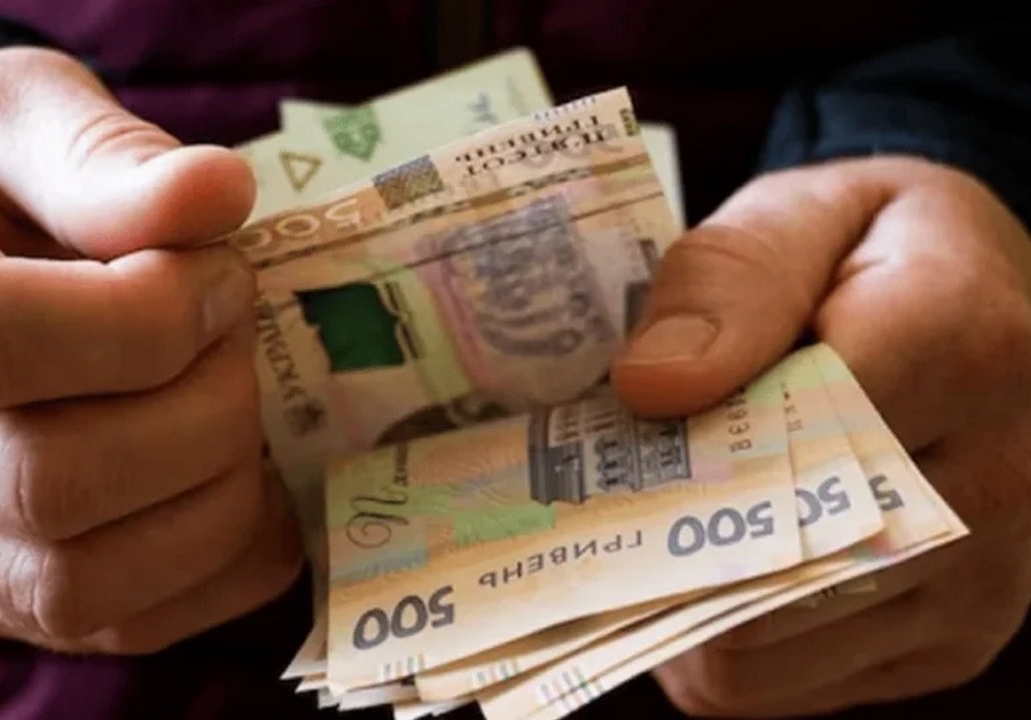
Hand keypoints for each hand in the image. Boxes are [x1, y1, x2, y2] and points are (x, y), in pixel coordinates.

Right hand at [0, 47, 301, 653]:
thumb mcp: (9, 105)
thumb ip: (101, 152)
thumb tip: (219, 199)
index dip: (140, 317)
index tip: (212, 268)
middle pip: (43, 479)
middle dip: (199, 406)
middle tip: (240, 331)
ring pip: (75, 582)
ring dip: (211, 499)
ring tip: (240, 404)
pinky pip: (106, 627)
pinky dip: (212, 570)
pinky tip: (252, 490)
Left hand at [610, 156, 1030, 715]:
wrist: (973, 300)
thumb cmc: (868, 253)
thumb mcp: (799, 214)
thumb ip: (727, 281)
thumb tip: (653, 387)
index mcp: (966, 345)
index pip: (791, 437)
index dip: (678, 449)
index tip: (614, 432)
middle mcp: (999, 478)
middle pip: (770, 566)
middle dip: (665, 536)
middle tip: (610, 492)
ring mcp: (984, 581)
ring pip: (767, 651)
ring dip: (684, 599)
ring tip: (665, 523)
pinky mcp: (954, 641)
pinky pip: (786, 687)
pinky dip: (724, 643)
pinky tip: (716, 566)